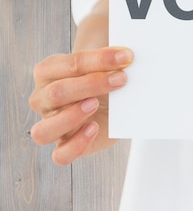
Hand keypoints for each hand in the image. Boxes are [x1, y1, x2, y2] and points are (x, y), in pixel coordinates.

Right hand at [29, 47, 133, 164]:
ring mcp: (50, 124)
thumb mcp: (106, 65)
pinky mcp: (65, 145)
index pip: (70, 64)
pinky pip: (60, 155)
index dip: (99, 59)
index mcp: (49, 71)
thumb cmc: (103, 78)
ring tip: (95, 104)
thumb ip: (112, 59)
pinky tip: (94, 129)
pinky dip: (76, 145)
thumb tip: (130, 55)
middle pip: (57, 93)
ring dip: (71, 117)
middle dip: (93, 83)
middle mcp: (43, 99)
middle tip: (121, 78)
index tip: (126, 56)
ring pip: (44, 130)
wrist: (109, 100)